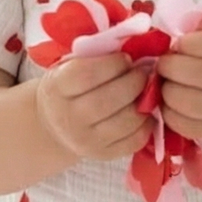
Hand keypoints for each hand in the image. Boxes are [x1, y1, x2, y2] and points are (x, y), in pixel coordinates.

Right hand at [34, 51, 151, 163]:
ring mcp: (85, 140)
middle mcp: (68, 117)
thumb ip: (95, 56)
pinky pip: (133, 141)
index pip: (88, 74)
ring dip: (145, 103)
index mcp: (57, 88)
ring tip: (147, 92)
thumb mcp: (69, 66)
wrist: (54, 125)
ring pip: (126, 120)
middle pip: (110, 98)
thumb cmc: (68, 88)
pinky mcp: (102, 154)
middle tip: (144, 73)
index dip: (114, 64)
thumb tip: (135, 46)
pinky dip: (147, 124)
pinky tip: (146, 112)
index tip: (126, 59)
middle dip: (135, 82)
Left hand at [156, 28, 201, 144]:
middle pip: (199, 73)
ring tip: (165, 85)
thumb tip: (165, 45)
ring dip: (167, 91)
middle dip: (170, 67)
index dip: (190, 43)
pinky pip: (184, 124)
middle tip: (162, 65)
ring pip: (188, 102)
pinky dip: (168, 112)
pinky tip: (169, 104)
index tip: (177, 44)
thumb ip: (200, 39)